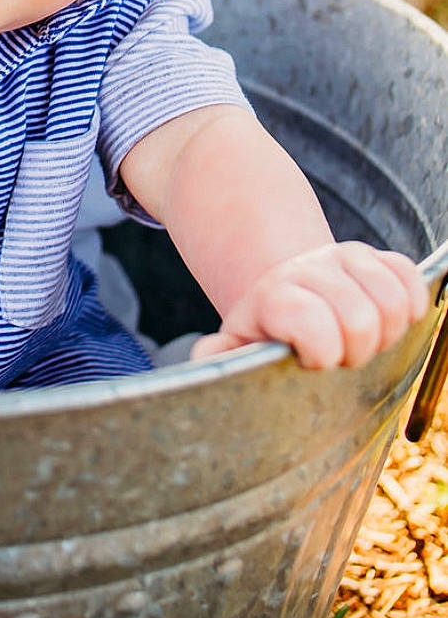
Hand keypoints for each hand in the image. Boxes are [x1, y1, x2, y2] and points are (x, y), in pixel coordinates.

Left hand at [190, 242, 427, 368]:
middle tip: (341, 358)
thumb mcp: (235, 343)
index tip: (312, 362)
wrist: (283, 287)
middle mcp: (309, 270)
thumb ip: (220, 353)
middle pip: (360, 318)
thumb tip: (207, 354)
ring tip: (362, 342)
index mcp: (274, 297)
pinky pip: (408, 275)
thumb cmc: (264, 329)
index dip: (321, 351)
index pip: (310, 320)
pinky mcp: (376, 255)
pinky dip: (410, 302)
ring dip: (386, 332)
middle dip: (357, 351)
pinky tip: (387, 319)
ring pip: (391, 299)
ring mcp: (344, 258)